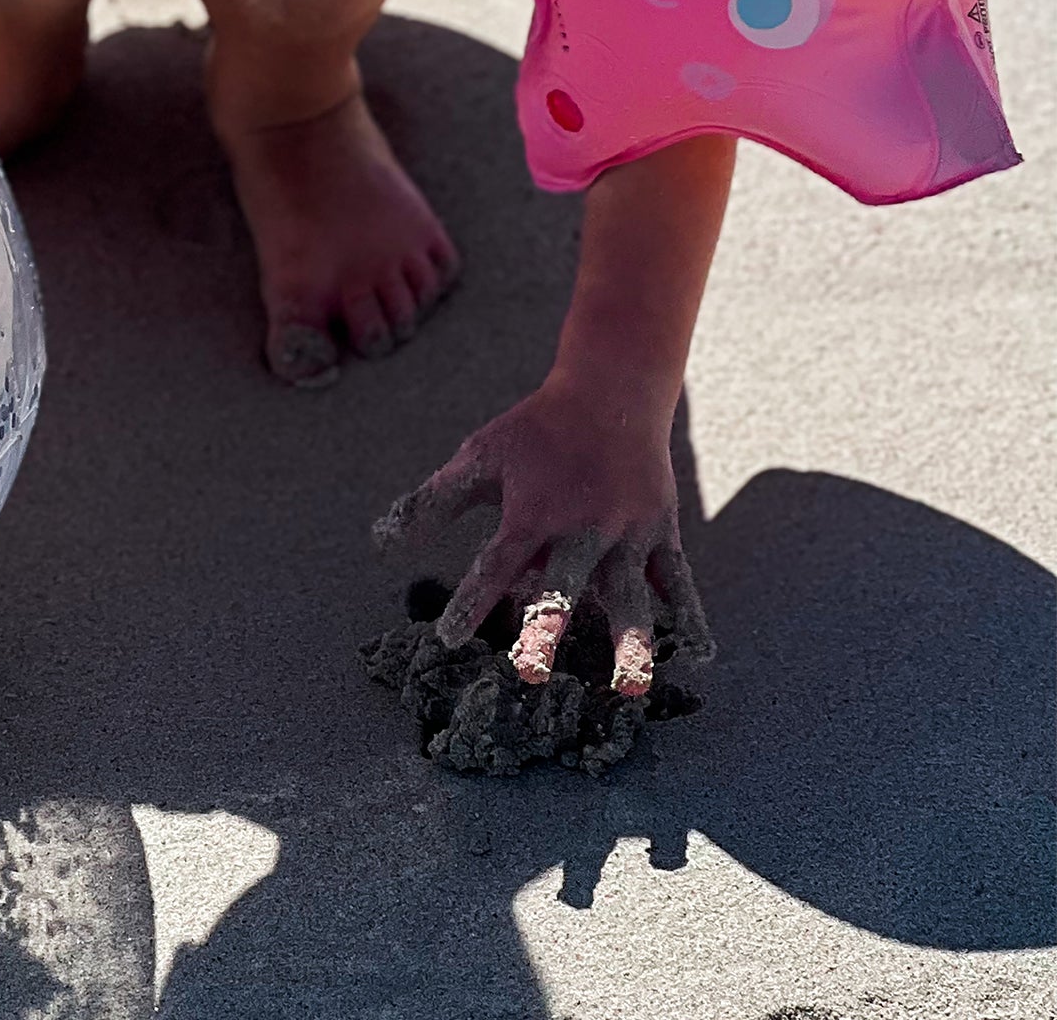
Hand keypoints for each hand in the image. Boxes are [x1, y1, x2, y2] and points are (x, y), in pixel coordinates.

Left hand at [373, 372, 712, 695]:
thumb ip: (433, 502)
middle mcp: (581, 526)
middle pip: (561, 584)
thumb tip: (380, 543)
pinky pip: (680, 580)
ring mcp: (627, 532)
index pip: (495, 562)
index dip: (472, 599)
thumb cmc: (536, 432)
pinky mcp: (663, 533)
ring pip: (629, 593)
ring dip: (629, 642)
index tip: (448, 637)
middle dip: (545, 627)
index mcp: (532, 510)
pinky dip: (691, 615)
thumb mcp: (479, 458)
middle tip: (531, 672)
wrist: (611, 389)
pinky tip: (698, 658)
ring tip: (629, 688)